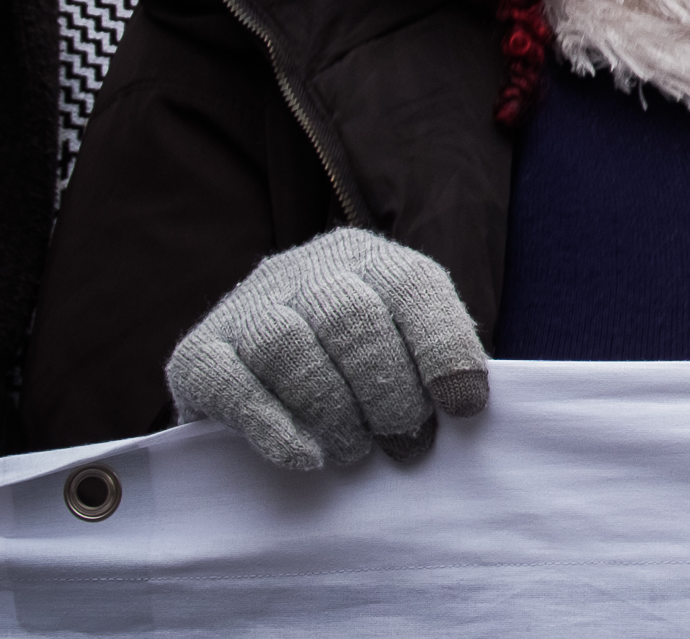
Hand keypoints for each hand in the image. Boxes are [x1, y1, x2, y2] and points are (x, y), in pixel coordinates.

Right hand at [166, 228, 489, 471]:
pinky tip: (306, 458)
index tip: (464, 407)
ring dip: (331, 410)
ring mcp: (246, 307)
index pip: (413, 286)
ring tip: (355, 453)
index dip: (443, 348)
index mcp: (372, 261)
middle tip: (405, 443)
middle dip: (386, 389)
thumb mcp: (404, 358)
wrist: (258, 388)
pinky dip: (272, 426)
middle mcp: (306, 270)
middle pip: (350, 316)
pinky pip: (230, 383)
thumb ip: (431, 374)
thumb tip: (463, 409)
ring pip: (287, 345)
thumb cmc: (355, 380)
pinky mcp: (195, 354)